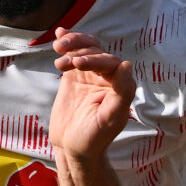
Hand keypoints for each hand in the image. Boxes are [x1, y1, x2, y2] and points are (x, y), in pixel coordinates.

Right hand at [50, 28, 134, 158]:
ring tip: (59, 46)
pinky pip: (72, 56)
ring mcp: (90, 76)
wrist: (72, 148)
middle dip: (80, 48)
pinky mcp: (74, 77)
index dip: (95, 58)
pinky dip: (67, 45)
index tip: (77, 63)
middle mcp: (108, 78)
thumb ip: (122, 92)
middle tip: (63, 51)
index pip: (110, 62)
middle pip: (96, 51)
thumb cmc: (94, 138)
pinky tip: (58, 36)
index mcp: (120, 86)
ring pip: (85, 49)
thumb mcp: (109, 118)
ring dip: (73, 43)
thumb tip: (126, 64)